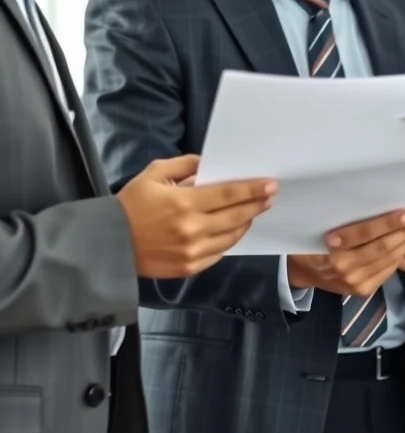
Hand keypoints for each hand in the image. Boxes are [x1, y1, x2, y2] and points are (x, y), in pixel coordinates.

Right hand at [117, 155, 276, 277]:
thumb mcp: (154, 173)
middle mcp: (192, 229)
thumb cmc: (130, 205)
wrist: (106, 244)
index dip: (253, 189)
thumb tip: (209, 165)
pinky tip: (233, 230)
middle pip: (236, 216)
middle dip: (256, 205)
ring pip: (231, 236)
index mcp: (184, 203)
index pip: (229, 194)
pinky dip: (229, 240)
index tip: (270, 185)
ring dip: (246, 222)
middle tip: (270, 196)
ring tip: (254, 211)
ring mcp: (191, 252)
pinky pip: (219, 253)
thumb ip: (185, 164)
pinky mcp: (188, 268)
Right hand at [287, 209, 404, 296]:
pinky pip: (387, 271)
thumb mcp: (322, 225)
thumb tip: (377, 200)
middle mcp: (344, 267)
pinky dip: (399, 256)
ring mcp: (354, 282)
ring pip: (388, 260)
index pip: (365, 233)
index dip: (389, 222)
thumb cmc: (314, 240)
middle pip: (382, 247)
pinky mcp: (363, 291)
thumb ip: (344, 220)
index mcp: (332, 248)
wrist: (303, 271)